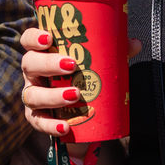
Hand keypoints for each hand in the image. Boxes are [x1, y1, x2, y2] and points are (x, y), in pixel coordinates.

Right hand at [19, 28, 140, 136]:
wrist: (83, 119)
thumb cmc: (85, 79)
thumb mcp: (98, 64)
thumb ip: (113, 53)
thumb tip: (135, 43)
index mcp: (43, 54)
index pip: (29, 40)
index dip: (33, 38)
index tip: (49, 38)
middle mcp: (34, 74)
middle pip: (29, 64)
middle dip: (48, 64)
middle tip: (71, 65)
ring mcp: (33, 95)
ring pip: (33, 95)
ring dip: (52, 95)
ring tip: (75, 95)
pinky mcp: (37, 118)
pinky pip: (38, 122)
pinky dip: (50, 125)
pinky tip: (64, 126)